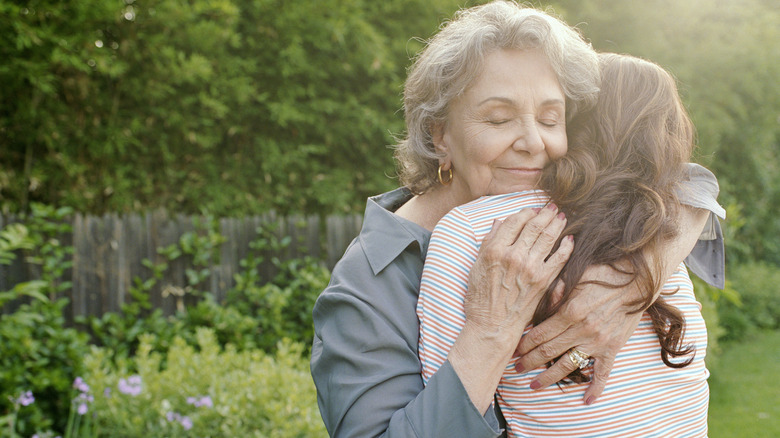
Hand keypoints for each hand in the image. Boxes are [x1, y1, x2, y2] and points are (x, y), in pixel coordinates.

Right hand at [463, 204, 572, 344]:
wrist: (492, 326)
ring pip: (548, 237)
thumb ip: (488, 242)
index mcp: (495, 250)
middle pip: (534, 225)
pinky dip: (566, 246)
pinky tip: (570, 239)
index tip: (532, 209)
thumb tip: (499, 222)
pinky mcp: (543, 281)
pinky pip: (559, 258)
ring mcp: (530, 268)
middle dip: (545, 213)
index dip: (525, 212)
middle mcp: (514, 256)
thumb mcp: (476, 267)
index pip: (514, 221)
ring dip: (557, 224)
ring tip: (562, 217)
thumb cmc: (480, 298)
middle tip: (553, 206)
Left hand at [514, 264, 642, 404]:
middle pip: (549, 351)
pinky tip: (587, 400)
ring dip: (549, 377)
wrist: (637, 279)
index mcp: (570, 311)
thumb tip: (537, 308)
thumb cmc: (602, 273)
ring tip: (534, 385)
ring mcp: (598, 342)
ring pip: (568, 365)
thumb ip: (554, 293)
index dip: (524, 344)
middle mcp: (582, 330)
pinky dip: (596, 388)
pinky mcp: (613, 348)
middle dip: (530, 362)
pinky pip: (603, 372)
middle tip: (516, 368)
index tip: (514, 350)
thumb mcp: (574, 277)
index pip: (540, 334)